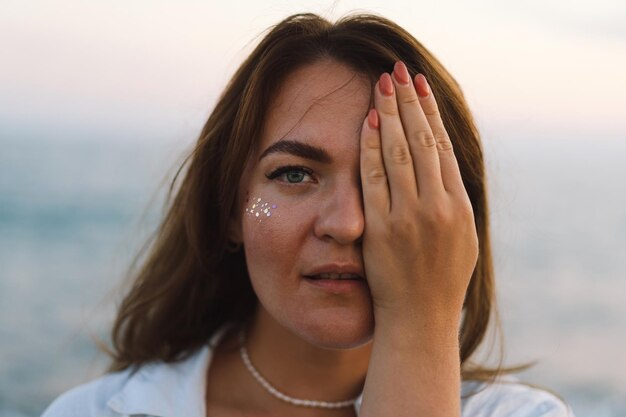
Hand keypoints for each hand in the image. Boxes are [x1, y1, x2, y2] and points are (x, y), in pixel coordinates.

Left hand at [360, 61, 478, 326]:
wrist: (420, 320)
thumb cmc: (440, 280)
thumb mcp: (462, 239)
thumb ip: (454, 202)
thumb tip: (443, 167)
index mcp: (460, 206)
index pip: (444, 147)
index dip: (432, 113)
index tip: (421, 87)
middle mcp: (439, 207)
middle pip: (423, 141)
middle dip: (410, 102)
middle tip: (399, 71)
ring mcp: (410, 217)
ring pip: (401, 153)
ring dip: (391, 115)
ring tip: (382, 85)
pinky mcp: (382, 228)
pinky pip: (375, 179)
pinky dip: (372, 148)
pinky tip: (369, 123)